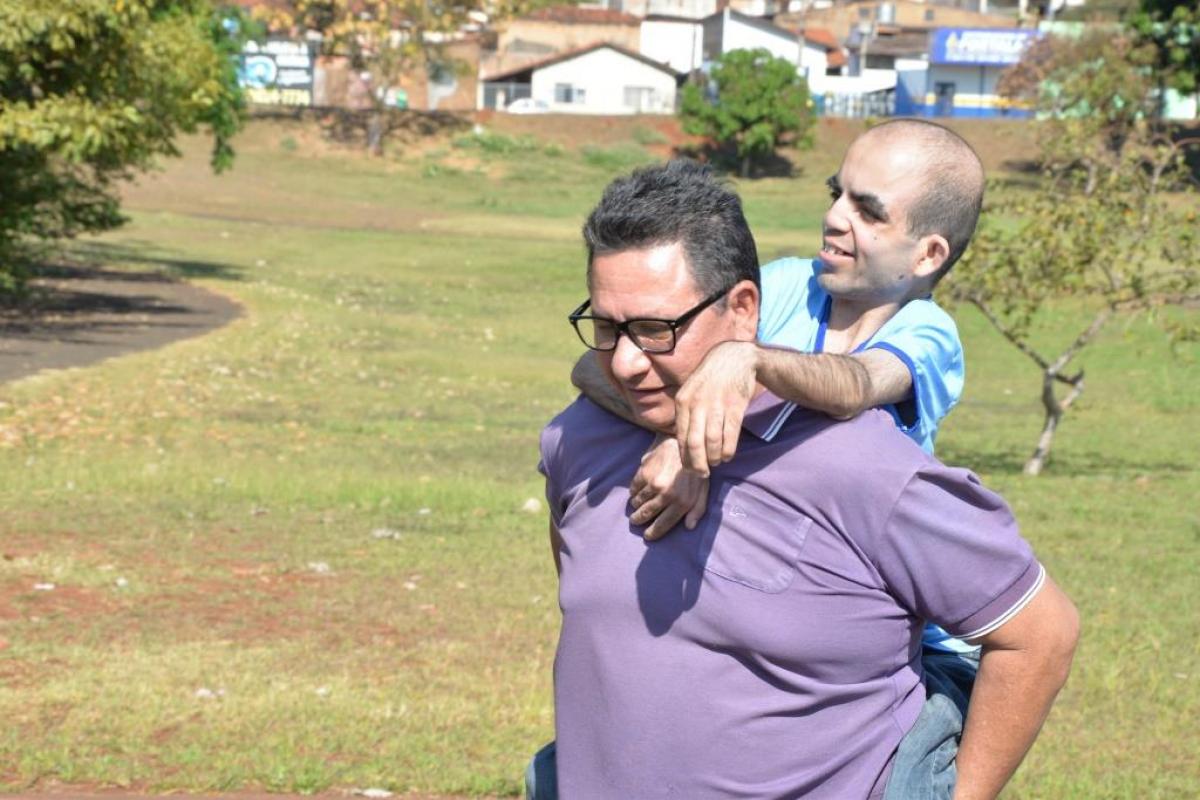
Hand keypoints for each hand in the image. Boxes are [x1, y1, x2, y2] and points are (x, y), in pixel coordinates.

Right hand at [629, 436, 709, 540]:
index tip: (647, 535)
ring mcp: (654, 484)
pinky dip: (633, 492)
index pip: (663, 524)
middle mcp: (666, 495)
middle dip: (639, 520)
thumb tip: (689, 527)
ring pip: (638, 502)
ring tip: (635, 506)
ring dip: (635, 506)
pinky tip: (635, 492)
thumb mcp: (704, 490)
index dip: (653, 532)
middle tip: (635, 521)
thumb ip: (698, 510)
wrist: (686, 443)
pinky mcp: (644, 472)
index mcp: (682, 502)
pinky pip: (633, 488)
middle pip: (646, 514)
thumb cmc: (696, 469)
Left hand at [674, 340, 757, 474]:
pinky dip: (728, 449)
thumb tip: (683, 443)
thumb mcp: (691, 390)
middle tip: (702, 474)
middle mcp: (697, 403)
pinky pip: (730, 434)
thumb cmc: (712, 377)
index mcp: (683, 401)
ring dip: (714, 458)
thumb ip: (686, 413)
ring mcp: (716, 404)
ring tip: (716, 463)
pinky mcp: (735, 405)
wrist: (736, 357)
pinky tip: (727, 456)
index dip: (685, 456)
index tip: (690, 468)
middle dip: (698, 463)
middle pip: (694, 443)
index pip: (680, 436)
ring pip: (712, 441)